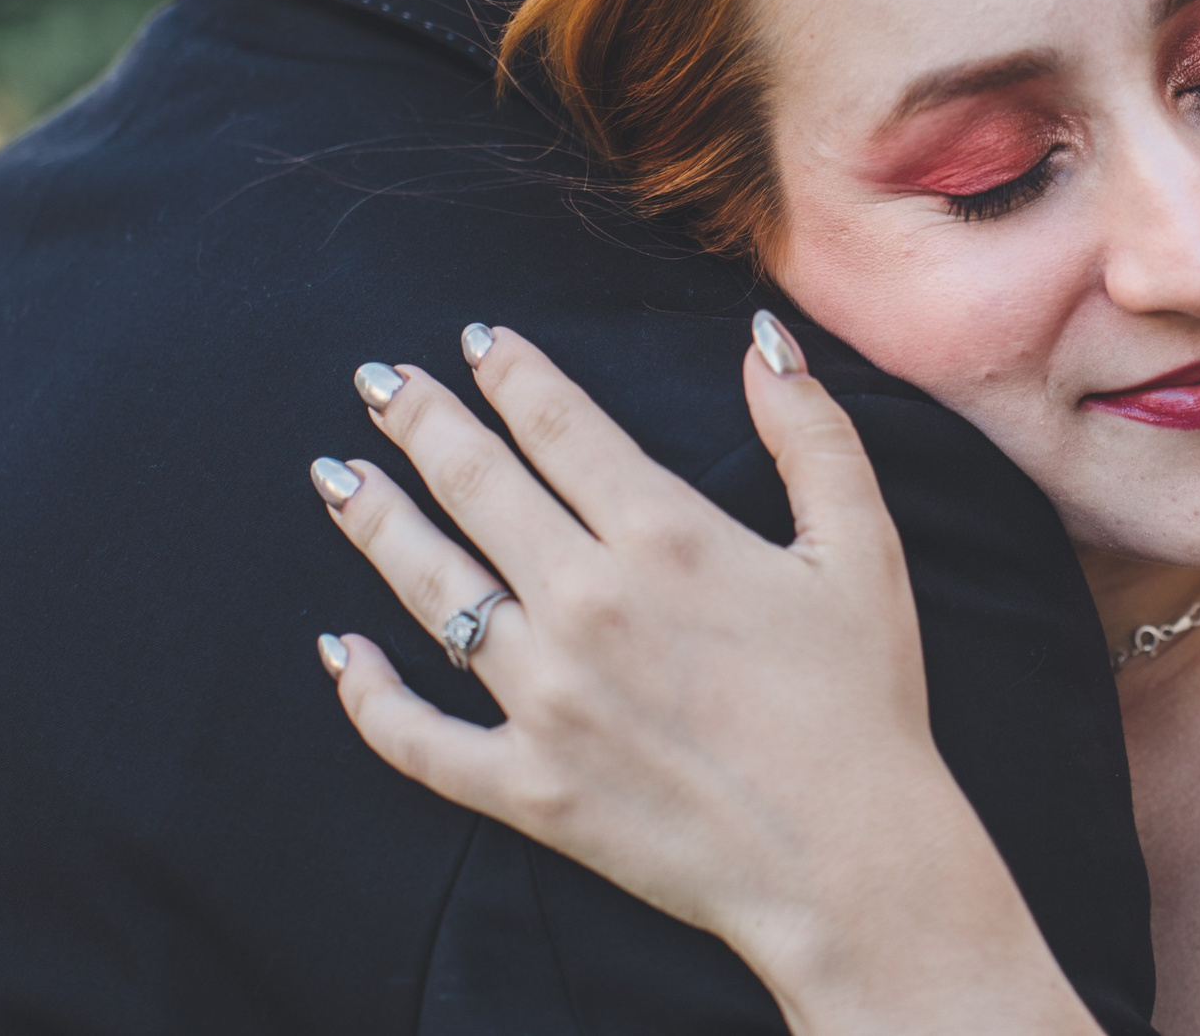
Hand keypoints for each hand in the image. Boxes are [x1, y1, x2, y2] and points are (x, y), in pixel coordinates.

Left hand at [314, 316, 1096, 1035]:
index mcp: (665, 536)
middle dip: (422, 422)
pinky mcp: (526, 785)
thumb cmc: (863, 700)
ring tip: (336, 476)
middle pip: (478, 486)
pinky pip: (416, 735)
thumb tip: (763, 338)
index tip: (475, 341)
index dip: (511, 374)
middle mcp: (587, 603)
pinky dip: (367, 693)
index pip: (560, 425)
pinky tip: (340, 648)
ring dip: (377, 522)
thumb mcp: (862, 548)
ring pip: (433, 588)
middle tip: (379, 383)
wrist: (849, 861)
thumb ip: (811, 433)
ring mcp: (545, 699)